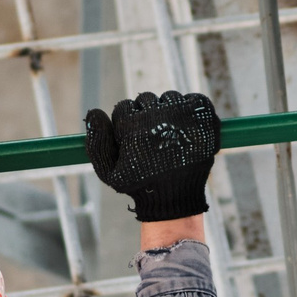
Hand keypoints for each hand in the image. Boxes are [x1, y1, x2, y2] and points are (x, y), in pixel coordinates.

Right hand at [84, 91, 222, 220]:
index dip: (127, 124)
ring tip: (172, 136)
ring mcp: (182, 113)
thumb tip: (93, 112)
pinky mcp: (203, 115)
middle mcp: (156, 115)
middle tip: (154, 139)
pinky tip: (188, 129)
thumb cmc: (140, 185)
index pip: (125, 106)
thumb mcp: (108, 171)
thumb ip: (96, 142)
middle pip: (147, 99)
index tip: (135, 139)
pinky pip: (195, 100)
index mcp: (132, 125)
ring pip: (170, 98)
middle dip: (147, 116)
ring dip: (169, 112)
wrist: (175, 198)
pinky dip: (192, 110)